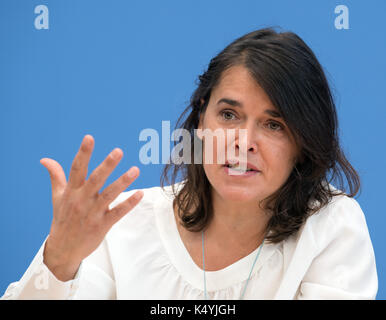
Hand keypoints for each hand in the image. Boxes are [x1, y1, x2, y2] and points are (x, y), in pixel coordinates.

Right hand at [40, 135, 142, 280]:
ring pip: (109, 195)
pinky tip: (140, 193)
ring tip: (136, 170)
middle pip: (95, 179)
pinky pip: (118, 213)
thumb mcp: (57, 197)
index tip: (89, 138)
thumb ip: (56, 176)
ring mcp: (92, 213)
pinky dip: (129, 204)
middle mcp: (82, 200)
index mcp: (71, 191)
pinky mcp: (102, 225)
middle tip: (118, 151)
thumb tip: (45, 159)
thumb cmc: (62, 219)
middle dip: (107, 165)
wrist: (63, 249)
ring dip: (123, 182)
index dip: (83, 153)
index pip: (77, 168)